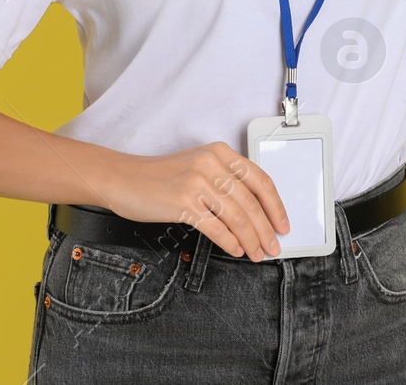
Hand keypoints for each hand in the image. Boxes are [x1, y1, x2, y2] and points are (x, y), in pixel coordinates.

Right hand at [103, 142, 289, 261]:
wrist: (123, 178)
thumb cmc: (161, 176)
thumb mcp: (199, 165)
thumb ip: (226, 180)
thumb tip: (256, 211)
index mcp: (221, 152)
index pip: (260, 180)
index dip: (276, 205)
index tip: (283, 224)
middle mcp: (211, 164)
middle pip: (251, 202)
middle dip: (266, 229)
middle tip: (273, 246)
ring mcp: (197, 183)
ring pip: (237, 217)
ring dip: (251, 239)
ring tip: (257, 253)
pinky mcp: (182, 203)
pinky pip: (215, 227)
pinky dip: (230, 242)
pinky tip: (237, 250)